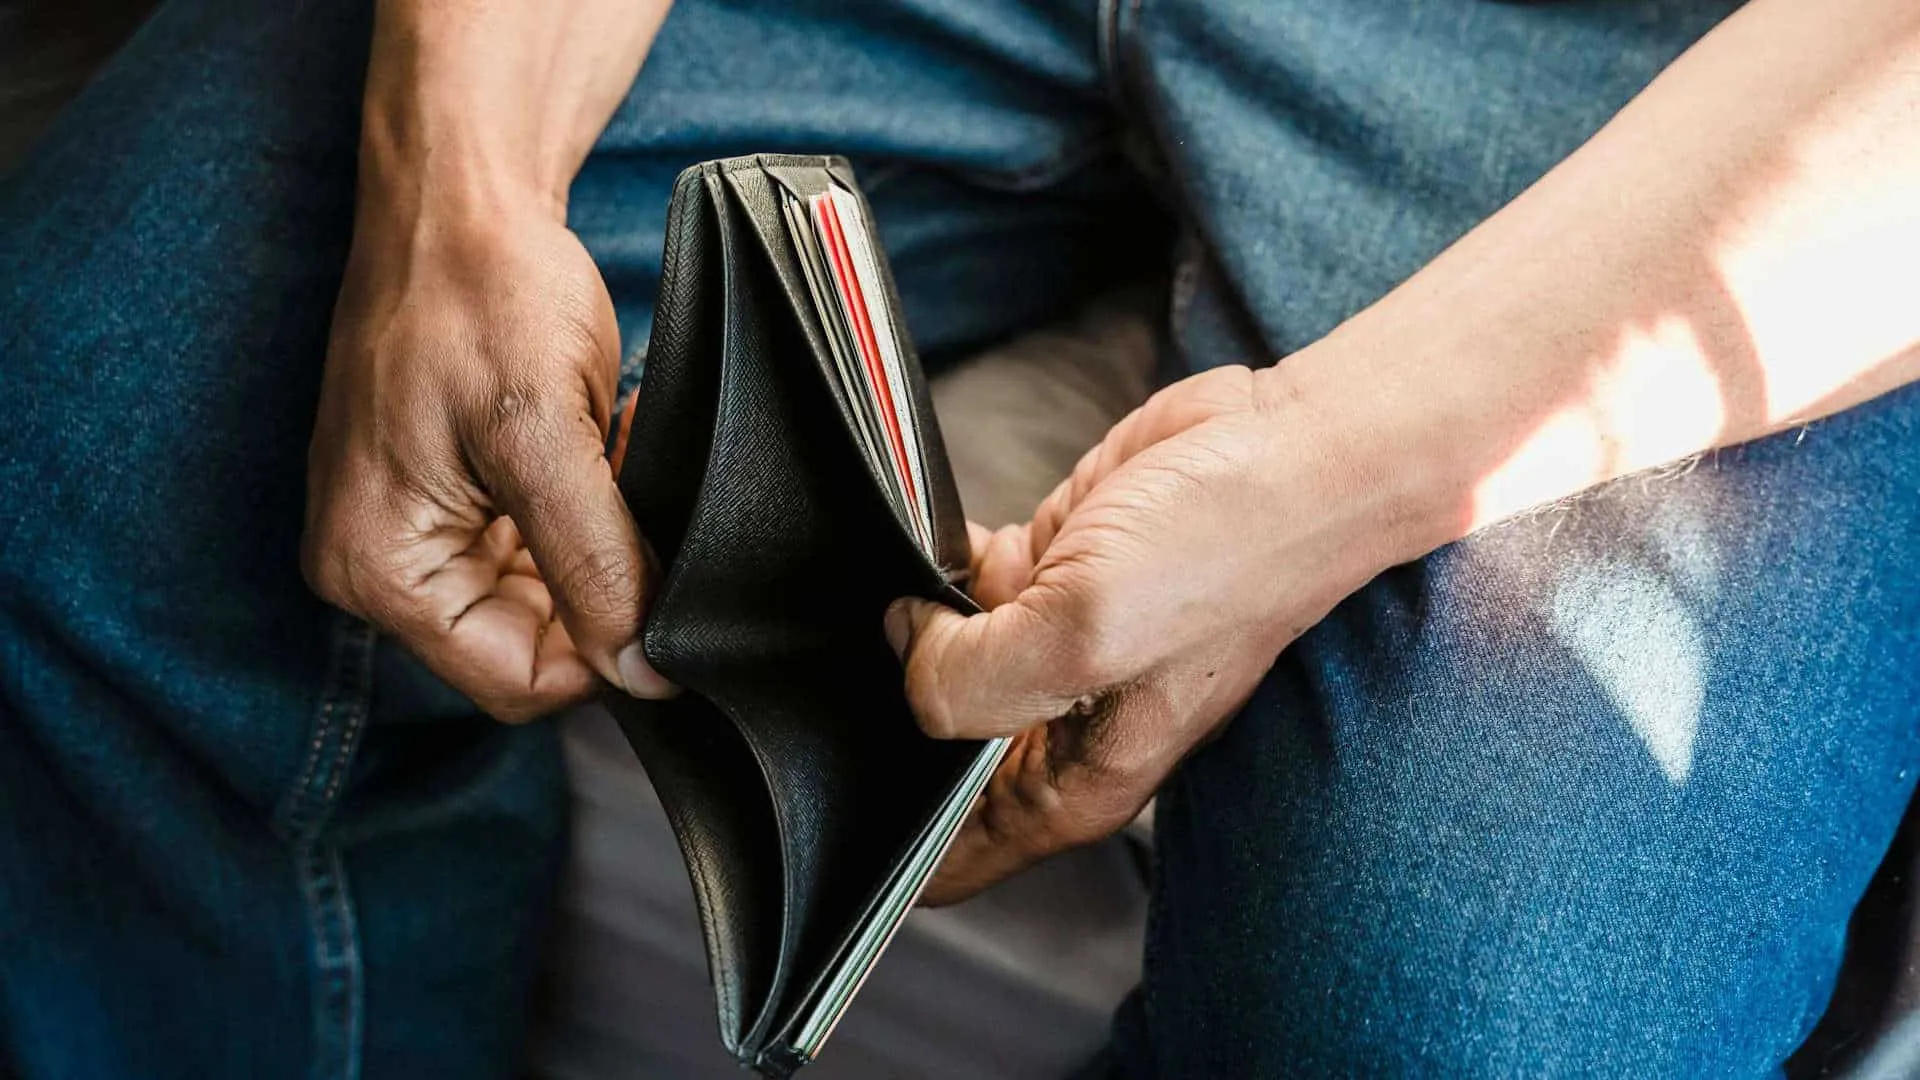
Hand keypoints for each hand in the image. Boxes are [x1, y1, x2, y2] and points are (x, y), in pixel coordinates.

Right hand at [303, 196, 670, 721]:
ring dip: (601, 544)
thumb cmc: (480, 290)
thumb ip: (594, 564)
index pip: (517, 680)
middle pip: (530, 645)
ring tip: (613, 458)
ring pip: (546, 598)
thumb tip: (642, 672)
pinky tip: (604, 449)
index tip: (661, 585)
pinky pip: (538, 547)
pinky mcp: (451, 497)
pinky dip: (588, 511)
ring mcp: (417, 530)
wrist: (460, 198)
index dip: (604, 649)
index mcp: (379, 569)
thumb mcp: (545, 435)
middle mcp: (382, 565)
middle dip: (601, 584)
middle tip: (633, 498)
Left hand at [888, 365, 1408, 902]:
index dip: (887, 835)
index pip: (948, 861)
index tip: (844, 780)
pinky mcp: (1048, 573)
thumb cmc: (1225, 552)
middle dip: (888, 714)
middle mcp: (1059, 728)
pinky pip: (956, 588)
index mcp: (1073, 785)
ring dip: (910, 628)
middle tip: (867, 662)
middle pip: (929, 757)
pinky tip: (941, 542)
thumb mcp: (1083, 633)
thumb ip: (969, 676)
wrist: (1292, 450)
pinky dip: (937, 565)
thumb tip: (906, 650)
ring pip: (934, 663)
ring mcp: (1052, 649)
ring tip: (905, 590)